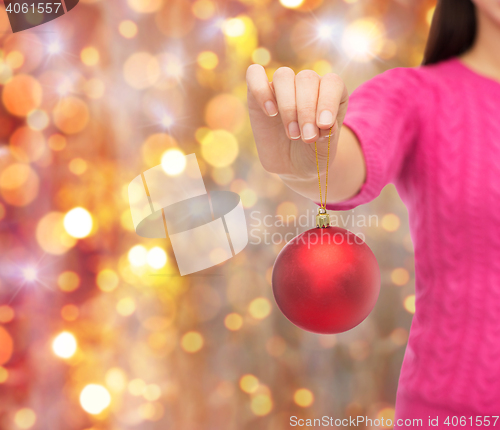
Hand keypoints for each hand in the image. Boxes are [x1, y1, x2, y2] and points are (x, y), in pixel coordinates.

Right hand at [246, 64, 348, 179]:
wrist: (293, 167)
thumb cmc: (314, 154)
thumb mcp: (326, 150)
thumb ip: (329, 135)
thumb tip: (325, 123)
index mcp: (331, 92)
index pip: (331, 82)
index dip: (328, 101)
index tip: (324, 125)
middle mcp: (308, 84)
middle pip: (306, 79)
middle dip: (306, 110)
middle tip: (307, 138)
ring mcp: (283, 87)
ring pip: (283, 76)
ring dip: (288, 106)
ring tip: (291, 133)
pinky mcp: (258, 93)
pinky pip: (254, 75)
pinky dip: (261, 90)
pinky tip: (270, 112)